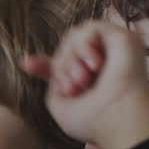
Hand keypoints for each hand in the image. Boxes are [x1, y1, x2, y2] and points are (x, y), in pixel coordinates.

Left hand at [21, 21, 148, 148]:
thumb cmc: (91, 120)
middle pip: (65, 48)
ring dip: (71, 57)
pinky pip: (91, 27)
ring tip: (82, 80)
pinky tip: (95, 65)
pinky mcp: (123, 38)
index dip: (43, 63)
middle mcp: (104, 64)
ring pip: (75, 36)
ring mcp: (114, 50)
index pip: (64, 64)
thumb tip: (32, 62)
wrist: (117, 121)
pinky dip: (84, 46)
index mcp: (90, 80)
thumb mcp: (59, 102)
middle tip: (72, 88)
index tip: (26, 64)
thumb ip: (50, 79)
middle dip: (60, 67)